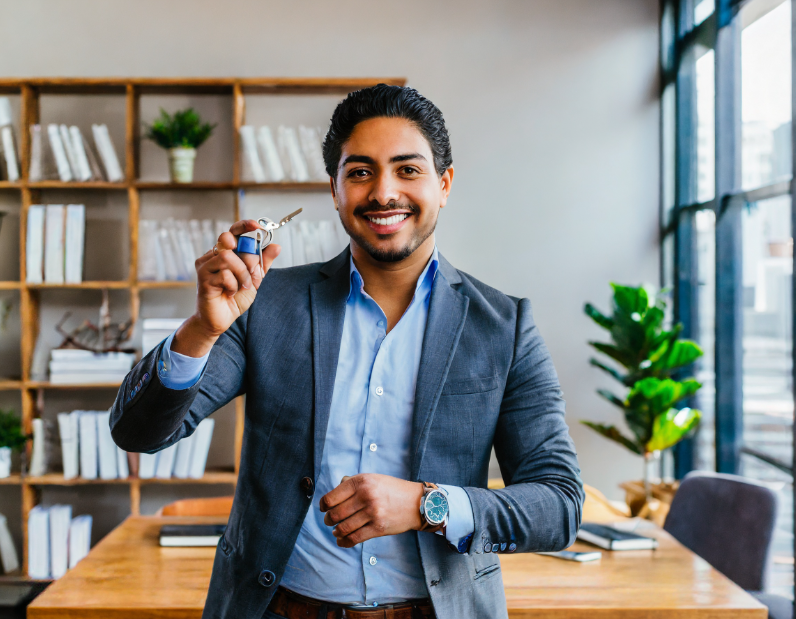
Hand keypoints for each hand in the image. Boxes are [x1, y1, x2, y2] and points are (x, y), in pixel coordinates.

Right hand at [172, 220, 279, 356]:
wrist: (221, 320)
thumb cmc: (235, 298)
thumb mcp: (255, 279)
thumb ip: (263, 263)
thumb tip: (276, 246)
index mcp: (225, 252)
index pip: (232, 231)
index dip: (244, 226)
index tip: (258, 226)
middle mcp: (212, 256)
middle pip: (228, 240)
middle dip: (246, 256)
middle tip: (251, 271)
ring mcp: (205, 266)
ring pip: (228, 257)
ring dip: (242, 274)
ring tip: (242, 286)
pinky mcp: (203, 279)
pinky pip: (224, 275)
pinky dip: (234, 285)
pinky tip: (230, 293)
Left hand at [320, 474, 423, 547]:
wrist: (416, 502)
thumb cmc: (391, 489)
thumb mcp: (372, 478)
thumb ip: (352, 484)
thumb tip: (333, 496)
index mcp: (362, 482)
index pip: (332, 497)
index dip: (324, 505)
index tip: (324, 508)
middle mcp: (366, 496)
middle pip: (335, 514)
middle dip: (328, 520)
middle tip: (329, 521)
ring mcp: (372, 513)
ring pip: (344, 527)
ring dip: (336, 531)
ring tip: (336, 531)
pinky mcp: (378, 528)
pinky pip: (355, 538)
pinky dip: (344, 542)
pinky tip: (342, 541)